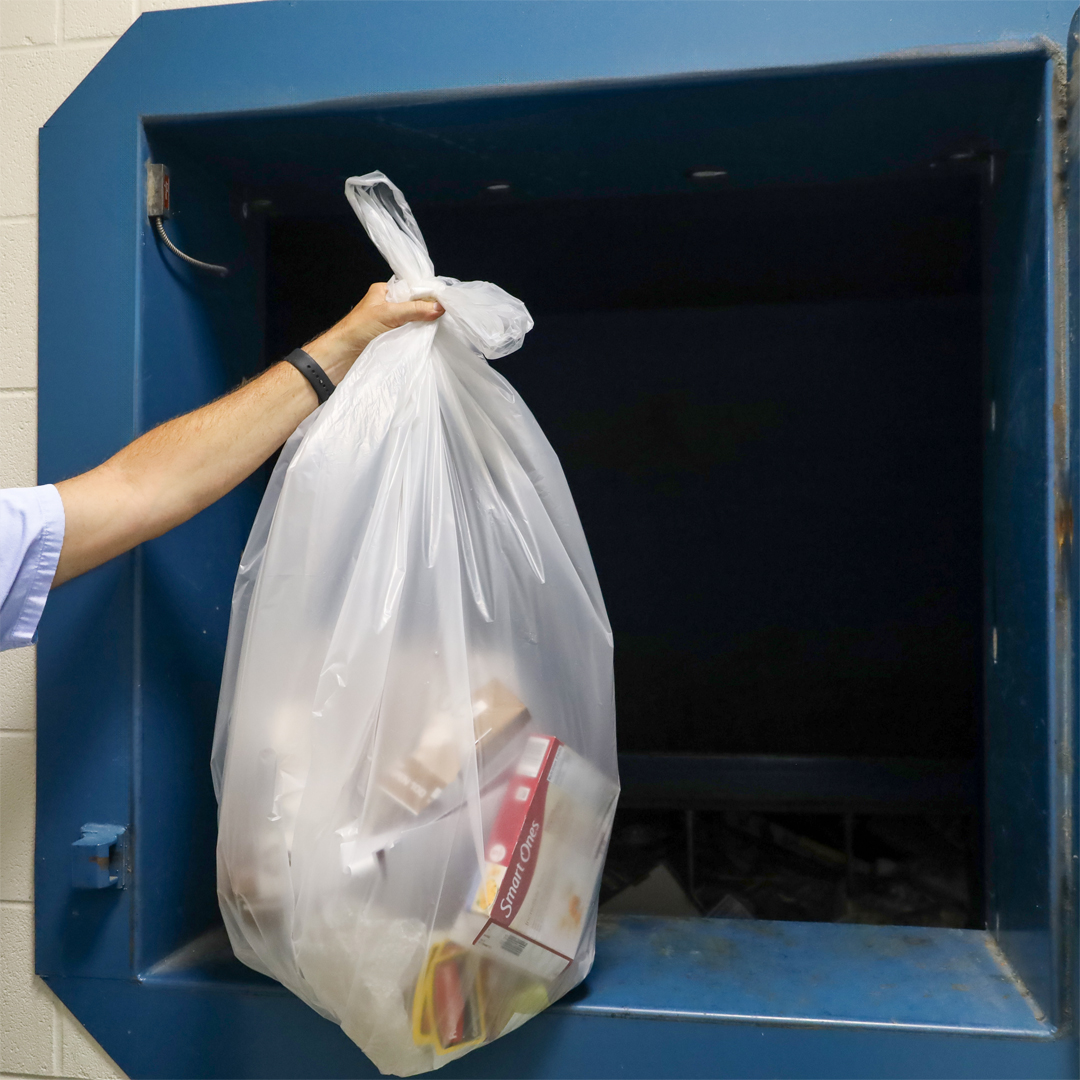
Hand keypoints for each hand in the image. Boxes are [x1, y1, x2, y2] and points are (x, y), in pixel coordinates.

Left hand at [303, 282, 443, 384]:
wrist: (339, 357)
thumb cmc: (356, 330)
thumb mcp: (389, 315)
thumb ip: (415, 310)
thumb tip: (439, 307)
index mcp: (383, 292)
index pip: (412, 288)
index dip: (427, 294)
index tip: (445, 302)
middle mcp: (386, 305)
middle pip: (414, 305)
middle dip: (426, 311)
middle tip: (443, 318)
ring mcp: (388, 323)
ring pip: (412, 321)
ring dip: (421, 326)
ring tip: (435, 330)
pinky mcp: (389, 339)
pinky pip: (408, 335)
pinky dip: (415, 338)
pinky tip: (424, 340)